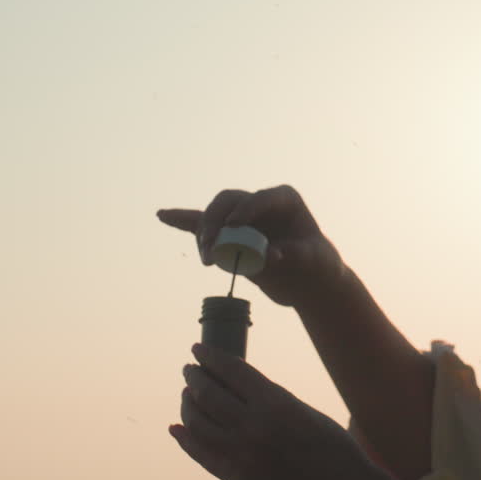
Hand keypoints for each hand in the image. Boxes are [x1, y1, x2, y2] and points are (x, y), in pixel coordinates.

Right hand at [157, 185, 347, 306]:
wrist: (308, 281)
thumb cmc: (318, 265)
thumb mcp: (314, 260)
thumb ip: (295, 255)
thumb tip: (273, 256)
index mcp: (283, 199)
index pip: (260, 198)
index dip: (246, 209)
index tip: (235, 226)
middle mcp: (259, 203)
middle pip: (228, 202)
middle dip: (216, 221)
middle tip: (213, 245)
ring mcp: (241, 218)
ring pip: (213, 216)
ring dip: (204, 234)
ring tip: (207, 258)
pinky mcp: (229, 235)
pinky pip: (202, 224)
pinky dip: (183, 220)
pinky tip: (162, 215)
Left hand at [171, 343, 379, 479]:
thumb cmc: (330, 445)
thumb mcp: (301, 410)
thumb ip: (267, 398)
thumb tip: (230, 383)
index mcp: (276, 404)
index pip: (231, 371)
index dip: (210, 357)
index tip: (197, 349)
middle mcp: (254, 428)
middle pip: (208, 394)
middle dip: (194, 377)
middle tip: (189, 370)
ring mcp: (242, 456)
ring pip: (197, 423)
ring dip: (187, 405)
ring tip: (187, 395)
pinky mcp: (236, 479)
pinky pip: (201, 455)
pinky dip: (185, 439)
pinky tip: (178, 428)